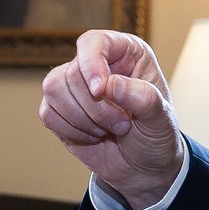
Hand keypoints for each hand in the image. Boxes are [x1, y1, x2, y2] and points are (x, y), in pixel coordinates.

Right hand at [39, 29, 182, 208]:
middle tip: (122, 126)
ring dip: (81, 119)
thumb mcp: (161, 119)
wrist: (144, 167)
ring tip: (106, 131)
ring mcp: (74, 85)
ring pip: (54, 89)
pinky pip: (48, 113)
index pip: (94, 42)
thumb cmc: (156, 136)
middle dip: (95, 107)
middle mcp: (97, 63)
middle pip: (73, 72)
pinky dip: (70, 130)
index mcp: (125, 52)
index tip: (100, 92)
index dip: (92, 64)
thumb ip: (143, 98)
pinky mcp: (58, 108)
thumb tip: (110, 84)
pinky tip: (92, 137)